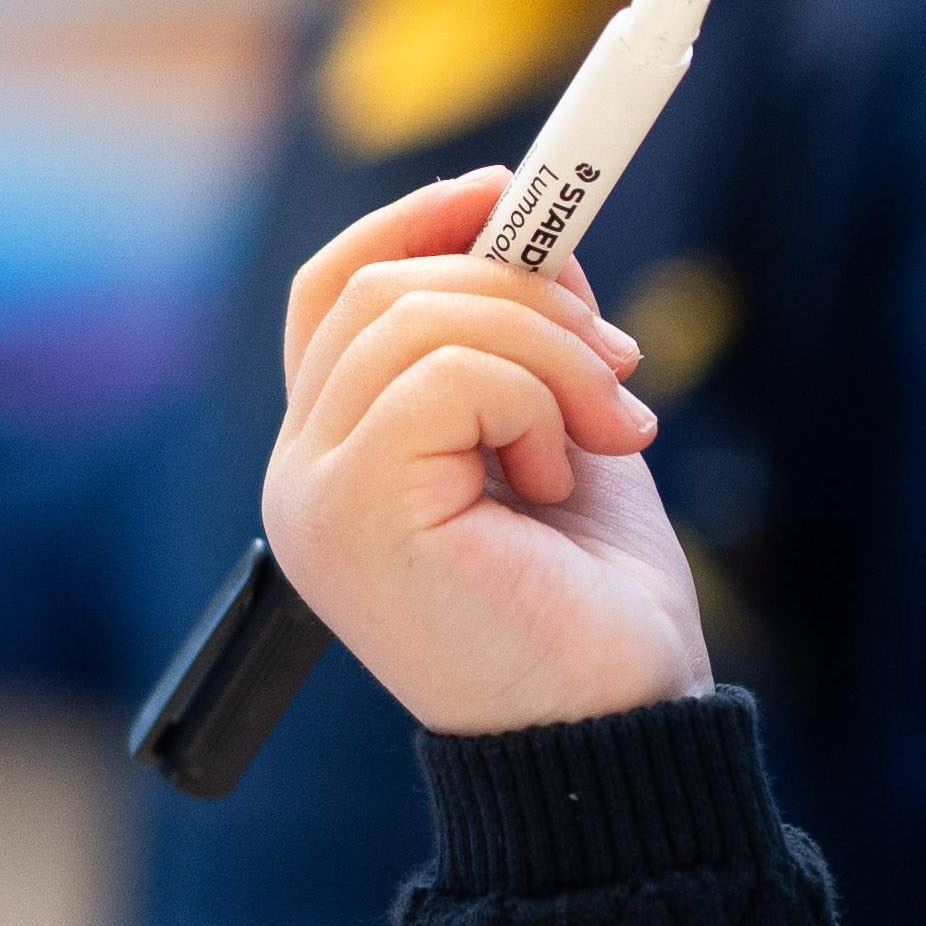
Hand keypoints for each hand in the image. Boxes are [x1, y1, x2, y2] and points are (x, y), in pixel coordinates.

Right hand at [257, 167, 709, 735]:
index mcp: (340, 454)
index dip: (417, 220)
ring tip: (612, 431)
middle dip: (522, 288)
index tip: (515, 196)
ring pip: (415, 318)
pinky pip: (440, 376)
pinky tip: (559, 472)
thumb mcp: (565, 430)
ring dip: (550, 351)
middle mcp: (303, 472)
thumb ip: (534, 338)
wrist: (615, 729)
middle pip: (379, 286)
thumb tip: (537, 232)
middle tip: (621, 360)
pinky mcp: (353, 512)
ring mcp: (314, 493)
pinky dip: (531, 399)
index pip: (337, 289)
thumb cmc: (591, 606)